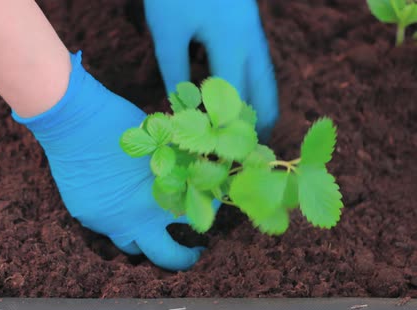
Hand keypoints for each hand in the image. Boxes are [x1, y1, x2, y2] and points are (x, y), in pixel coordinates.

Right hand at [12, 52, 218, 270]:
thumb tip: (196, 170)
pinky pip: (105, 226)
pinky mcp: (86, 216)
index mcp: (162, 199)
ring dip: (144, 240)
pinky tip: (116, 198)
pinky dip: (116, 217)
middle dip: (182, 258)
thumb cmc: (120, 123)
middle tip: (193, 252)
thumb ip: (176, 166)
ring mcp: (108, 222)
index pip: (196, 215)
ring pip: (131, 246)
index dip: (207, 208)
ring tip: (150, 228)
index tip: (209, 203)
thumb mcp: (160, 142)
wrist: (74, 122)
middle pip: (165, 256)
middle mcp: (136, 219)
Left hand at [144, 0, 278, 141]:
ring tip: (243, 135)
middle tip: (243, 153)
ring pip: (266, 82)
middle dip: (257, 126)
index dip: (226, 129)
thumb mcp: (168, 32)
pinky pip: (259, 69)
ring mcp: (255, 35)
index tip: (219, 156)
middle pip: (265, 95)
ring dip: (258, 110)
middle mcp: (252, 44)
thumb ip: (174, 71)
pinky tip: (240, 102)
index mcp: (233, 46)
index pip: (234, 100)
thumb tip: (178, 108)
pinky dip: (254, 92)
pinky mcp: (250, 29)